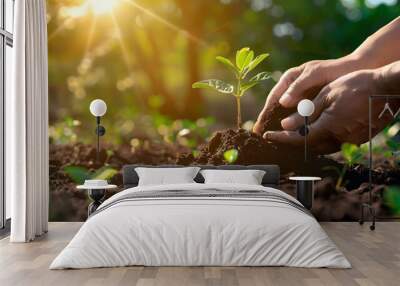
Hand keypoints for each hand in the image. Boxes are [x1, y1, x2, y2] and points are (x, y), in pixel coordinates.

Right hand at [253, 56, 362, 133]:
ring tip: (273, 140)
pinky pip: (298, 118)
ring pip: (286, 115)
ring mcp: (300, 98)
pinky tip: (291, 137)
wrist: (356, 71)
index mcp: (289, 79)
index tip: (259, 127)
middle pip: (276, 108)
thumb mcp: (315, 74)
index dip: (265, 113)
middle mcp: (291, 89)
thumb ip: (299, 87)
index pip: (273, 98)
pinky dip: (293, 127)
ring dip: (279, 127)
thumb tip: (282, 102)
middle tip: (261, 137)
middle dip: (268, 123)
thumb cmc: (334, 70)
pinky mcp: (309, 106)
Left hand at [263, 69, 397, 153]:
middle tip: (279, 134)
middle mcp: (340, 138)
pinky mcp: (360, 139)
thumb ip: (305, 114)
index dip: (281, 138)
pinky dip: (323, 138)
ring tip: (294, 132)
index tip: (268, 136)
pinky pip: (336, 143)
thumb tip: (286, 125)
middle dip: (293, 141)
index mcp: (329, 127)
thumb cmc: (356, 85)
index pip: (299, 139)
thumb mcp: (326, 95)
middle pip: (310, 146)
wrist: (388, 86)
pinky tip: (317, 130)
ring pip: (323, 146)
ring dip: (307, 141)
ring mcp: (352, 141)